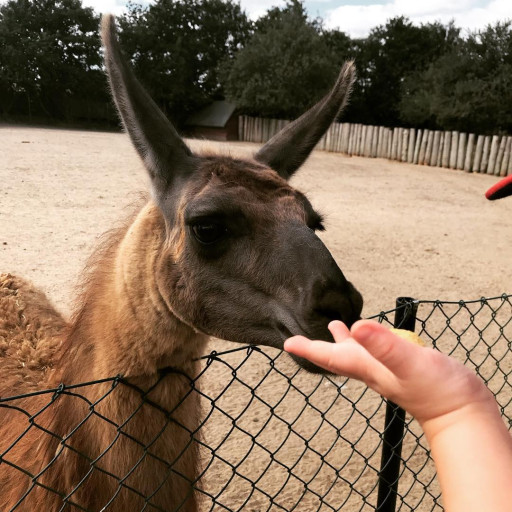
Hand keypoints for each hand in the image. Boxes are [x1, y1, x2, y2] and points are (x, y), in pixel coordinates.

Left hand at [284, 320, 492, 426]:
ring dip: (342, 340)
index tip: (287, 344)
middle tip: (301, 338)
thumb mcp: (410, 363)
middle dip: (319, 346)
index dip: (307, 349)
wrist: (462, 410)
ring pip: (356, 352)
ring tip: (337, 325)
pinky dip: (368, 340)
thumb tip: (356, 325)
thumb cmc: (437, 390)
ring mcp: (386, 369)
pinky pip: (376, 351)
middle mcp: (372, 369)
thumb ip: (384, 345)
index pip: (329, 357)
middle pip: (338, 355)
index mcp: (366, 367)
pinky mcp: (401, 367)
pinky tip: (374, 336)